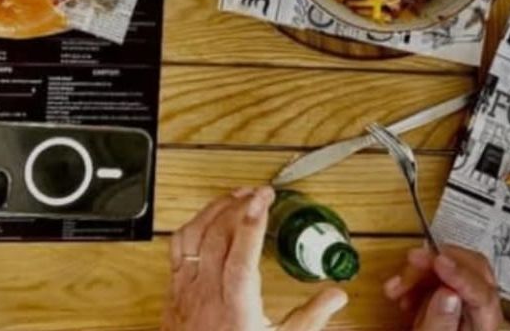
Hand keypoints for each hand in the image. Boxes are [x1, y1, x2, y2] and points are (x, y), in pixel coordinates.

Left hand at [163, 187, 346, 330]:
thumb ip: (310, 317)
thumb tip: (336, 296)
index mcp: (236, 306)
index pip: (242, 256)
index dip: (253, 223)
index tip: (265, 198)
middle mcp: (207, 292)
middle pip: (217, 237)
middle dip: (238, 206)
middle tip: (258, 193)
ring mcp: (186, 289)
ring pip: (193, 236)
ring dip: (214, 210)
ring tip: (235, 197)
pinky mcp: (174, 290)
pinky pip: (177, 248)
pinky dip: (192, 226)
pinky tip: (205, 221)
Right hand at [383, 245, 500, 330]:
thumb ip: (437, 326)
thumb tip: (447, 293)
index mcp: (485, 329)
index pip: (483, 296)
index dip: (462, 275)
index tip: (438, 261)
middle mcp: (483, 315)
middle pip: (476, 271)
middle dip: (440, 263)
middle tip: (411, 262)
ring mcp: (467, 307)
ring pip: (455, 270)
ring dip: (422, 272)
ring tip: (396, 289)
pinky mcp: (451, 303)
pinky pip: (439, 279)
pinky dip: (419, 280)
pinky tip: (401, 296)